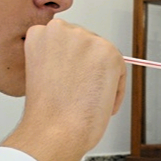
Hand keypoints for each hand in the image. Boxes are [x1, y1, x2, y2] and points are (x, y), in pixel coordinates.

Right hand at [2, 18, 124, 160]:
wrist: (55, 131)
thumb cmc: (46, 113)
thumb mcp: (43, 73)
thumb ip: (58, 59)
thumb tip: (81, 60)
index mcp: (39, 34)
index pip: (66, 39)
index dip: (72, 61)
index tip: (74, 75)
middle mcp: (61, 30)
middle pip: (87, 43)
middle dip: (89, 66)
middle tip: (85, 91)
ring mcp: (85, 39)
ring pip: (104, 55)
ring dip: (102, 76)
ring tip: (89, 100)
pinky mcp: (108, 52)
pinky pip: (120, 70)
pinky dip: (116, 89)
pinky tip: (101, 103)